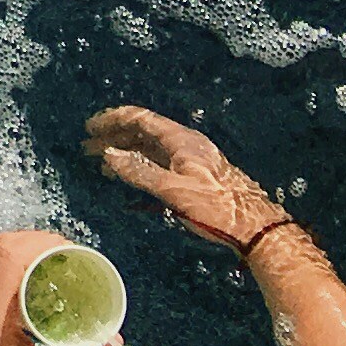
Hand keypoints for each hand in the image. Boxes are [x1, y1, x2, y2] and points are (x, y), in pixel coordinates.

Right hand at [85, 104, 290, 251]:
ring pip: (152, 147)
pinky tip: (132, 176)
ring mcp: (192, 158)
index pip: (140, 118)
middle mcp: (186, 143)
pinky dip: (141, 164)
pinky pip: (161, 160)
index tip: (90, 129)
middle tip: (89, 148)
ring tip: (104, 164)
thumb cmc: (215, 207)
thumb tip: (108, 154)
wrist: (255, 227)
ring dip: (126, 152)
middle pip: (144, 131)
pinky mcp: (196, 174)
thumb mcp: (173, 190)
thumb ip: (139, 172)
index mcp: (181, 140)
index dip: (112, 120)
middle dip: (115, 137)